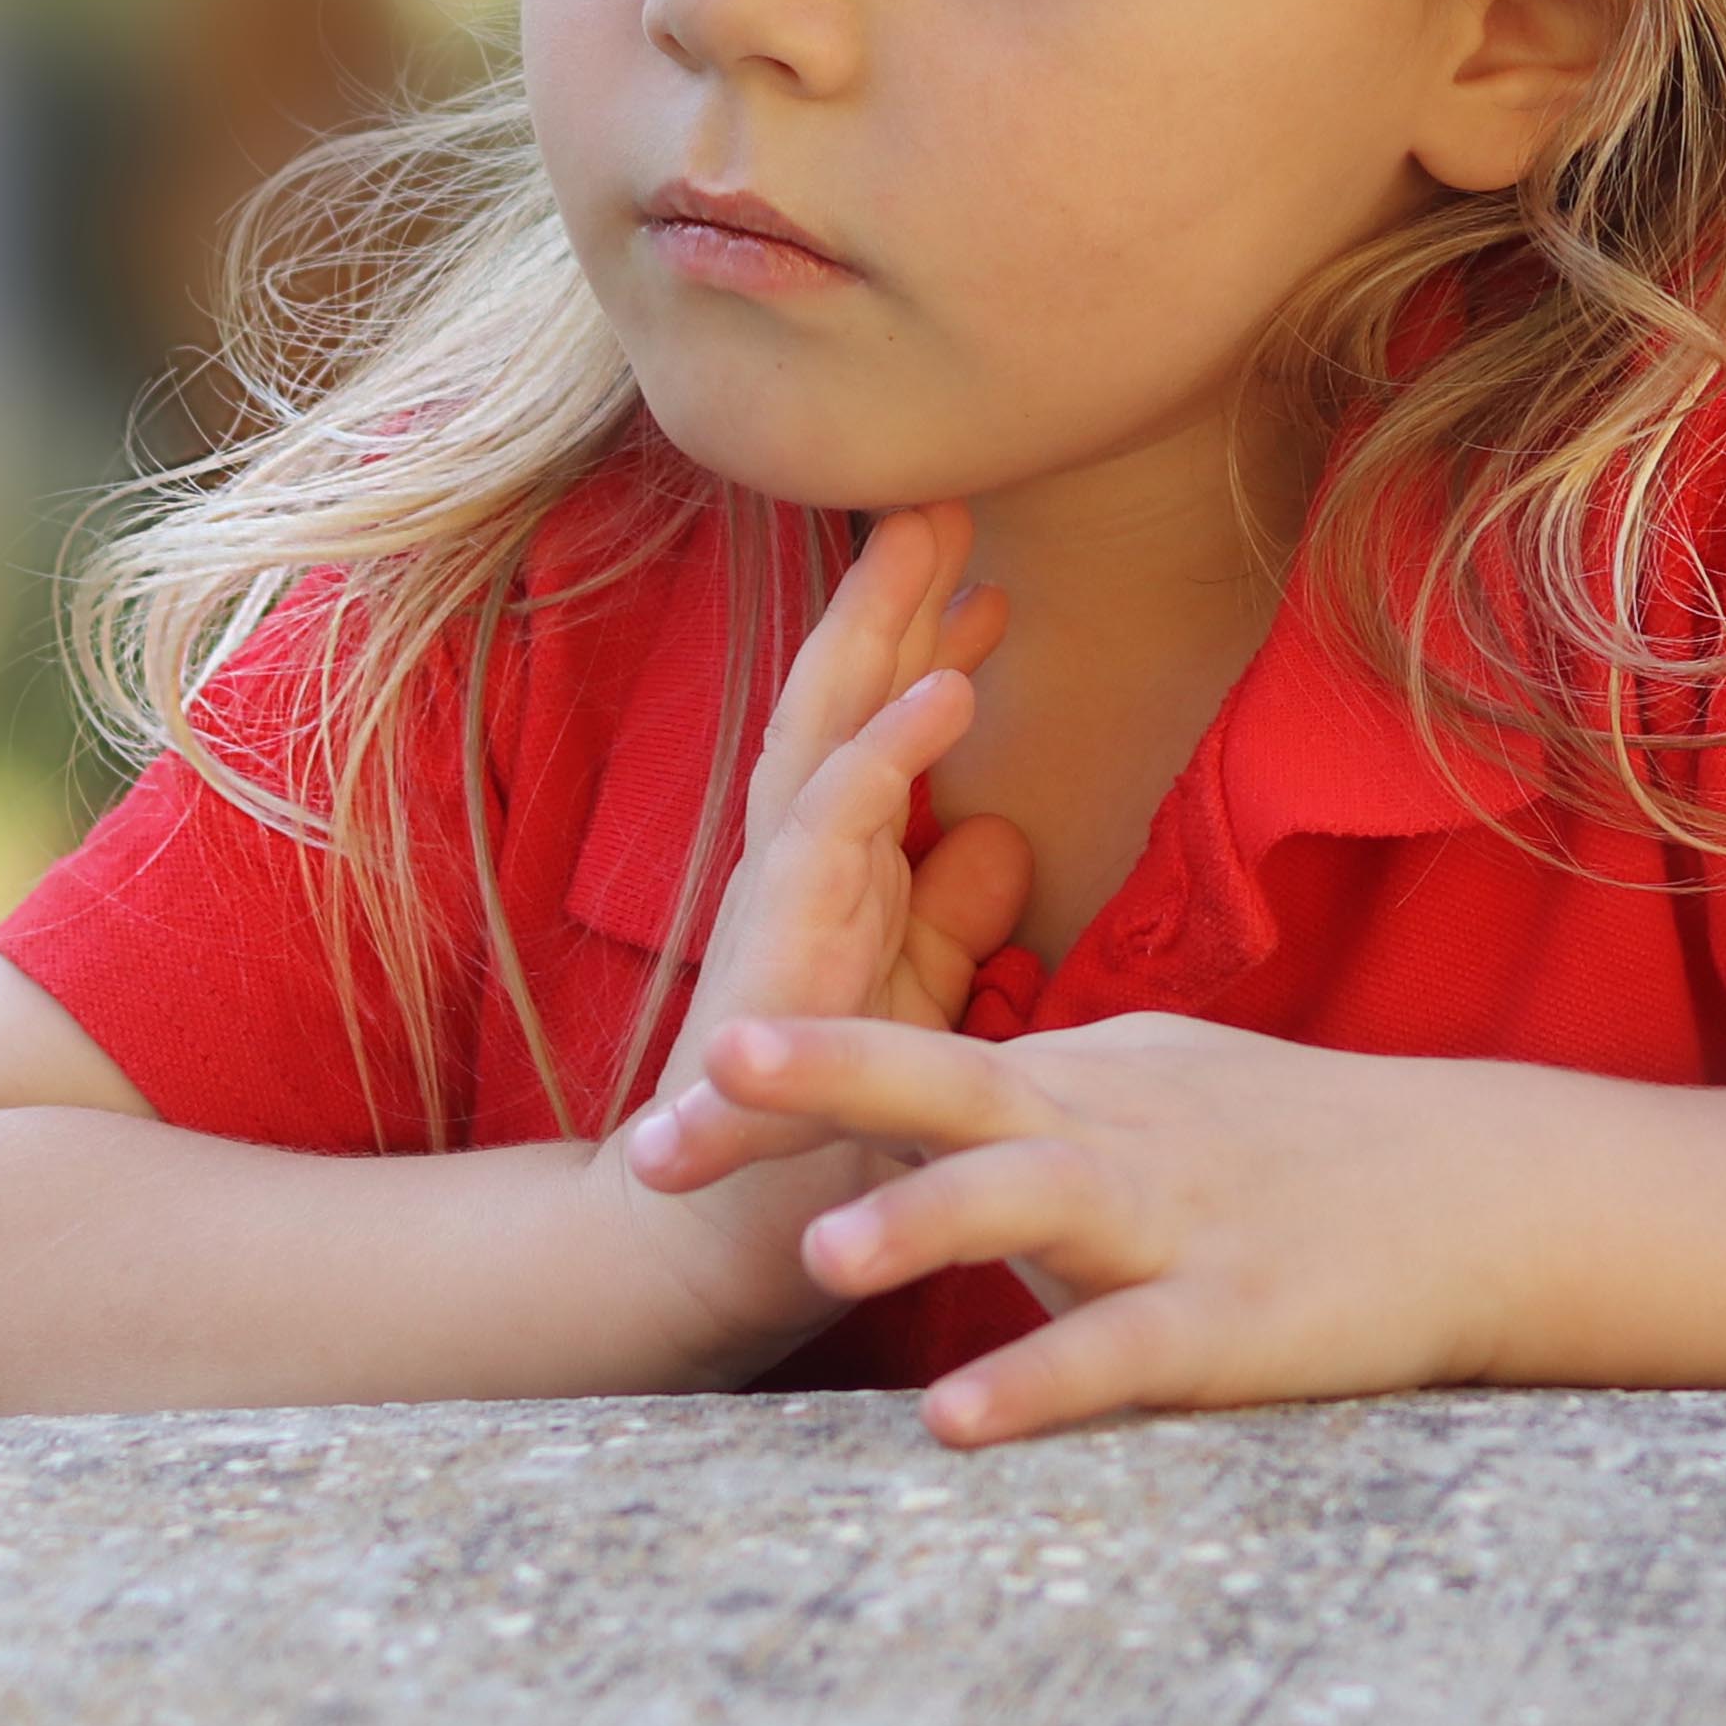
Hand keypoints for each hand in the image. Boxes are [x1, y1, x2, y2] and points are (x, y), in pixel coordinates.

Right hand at [595, 501, 1027, 1364]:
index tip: (984, 570)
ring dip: (879, 633)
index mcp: (832, 869)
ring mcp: (779, 894)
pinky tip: (946, 690)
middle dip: (890, 594)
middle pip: (842, 698)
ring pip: (825, 730)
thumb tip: (1002, 836)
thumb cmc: (820, 1125)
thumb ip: (949, 919)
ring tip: (939, 543)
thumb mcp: (910, 1002)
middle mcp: (797, 863)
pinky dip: (889, 749)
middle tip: (947, 492)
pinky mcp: (777, 942)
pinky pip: (834, 825)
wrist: (722, 1234)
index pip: (873, 729)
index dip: (922, 643)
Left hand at [671, 1010, 1510, 1445]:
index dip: (775, 1088)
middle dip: (810, 1085)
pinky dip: (1040, 1379)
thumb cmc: (1292, 1143)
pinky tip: (955, 1418)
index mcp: (1070, 1080)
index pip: (898, 1068)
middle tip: (684, 1100)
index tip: (654, 1121)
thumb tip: (910, 1106)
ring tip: (817, 1257)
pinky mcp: (1236, 1318)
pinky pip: (1123, 1350)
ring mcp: (1171, 1220)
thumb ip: (1024, 1091)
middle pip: (939, 1084)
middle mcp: (1103, 1131)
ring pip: (1031, 1202)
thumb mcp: (1147, 1083)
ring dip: (924, 1221)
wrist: (1479, 1190)